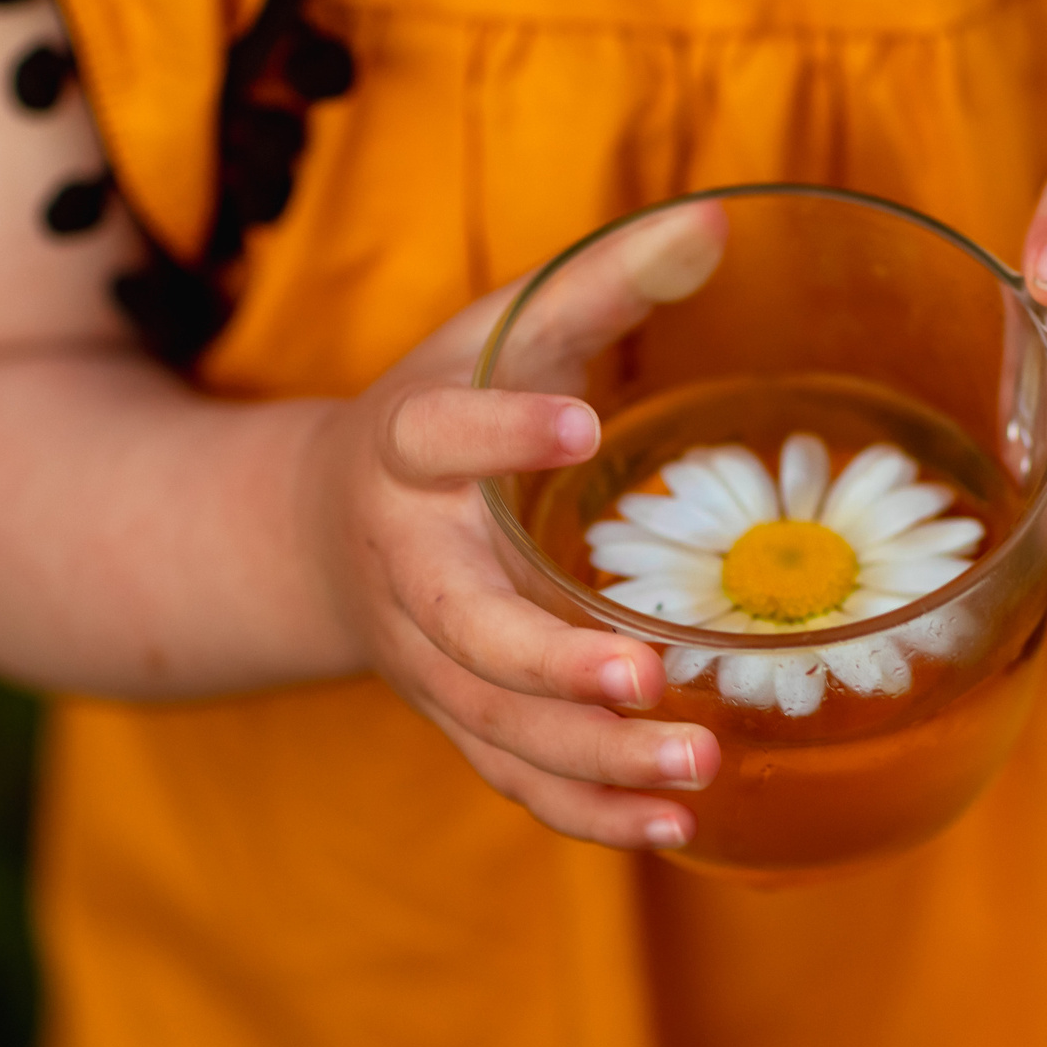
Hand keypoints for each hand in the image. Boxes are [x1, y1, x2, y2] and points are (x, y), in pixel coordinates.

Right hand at [296, 205, 730, 848]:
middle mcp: (409, 570)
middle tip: (650, 677)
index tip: (578, 424)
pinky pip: (517, 780)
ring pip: (497, 726)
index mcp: (408, 452)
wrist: (326, 530)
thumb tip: (720, 219)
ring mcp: (428, 660)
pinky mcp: (460, 719)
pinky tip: (678, 827)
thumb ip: (605, 282)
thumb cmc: (449, 414)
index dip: (499, 433)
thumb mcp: (503, 331)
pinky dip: (590, 812)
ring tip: (699, 768)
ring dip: (595, 757)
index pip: (437, 438)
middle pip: (464, 629)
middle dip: (550, 664)